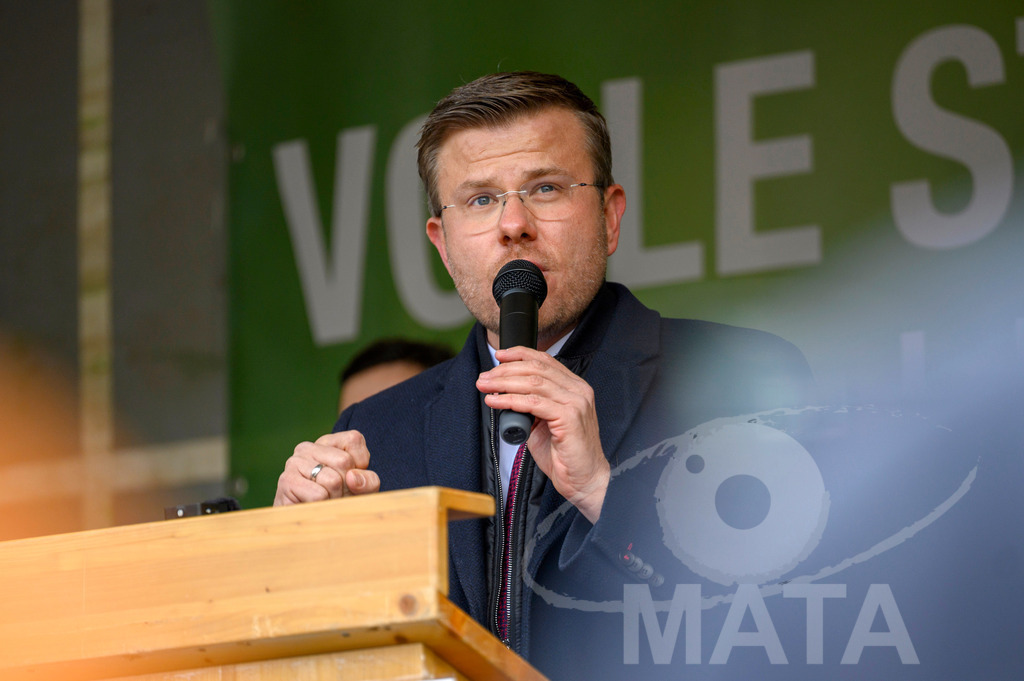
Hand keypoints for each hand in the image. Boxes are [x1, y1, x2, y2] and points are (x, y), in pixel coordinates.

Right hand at [274, 430, 380, 505]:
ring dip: (335, 499)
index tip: (351, 477)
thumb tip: (352, 478)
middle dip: (347, 485)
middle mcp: (307, 448)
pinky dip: (323, 506)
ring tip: (326, 501)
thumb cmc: (341, 502)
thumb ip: (368, 480)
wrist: (313, 528)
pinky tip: (314, 507)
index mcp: (327, 442)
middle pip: (344, 461)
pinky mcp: (286, 481)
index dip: (361, 464)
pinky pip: (318, 495)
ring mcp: (294, 462)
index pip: (353, 440)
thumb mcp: (363, 488)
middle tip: (337, 494)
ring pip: (332, 480)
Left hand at [476, 347, 609, 522]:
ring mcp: (576, 402)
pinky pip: (533, 403)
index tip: (499, 356)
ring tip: (485, 387)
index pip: (546, 360)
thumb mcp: (545, 421)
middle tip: (484, 378)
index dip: (520, 354)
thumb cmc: (564, 454)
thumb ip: (532, 405)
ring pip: (533, 383)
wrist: (583, 478)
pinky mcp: (569, 417)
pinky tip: (496, 402)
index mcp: (575, 387)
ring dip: (503, 383)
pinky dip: (510, 400)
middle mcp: (578, 390)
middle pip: (536, 369)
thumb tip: (505, 394)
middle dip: (505, 370)